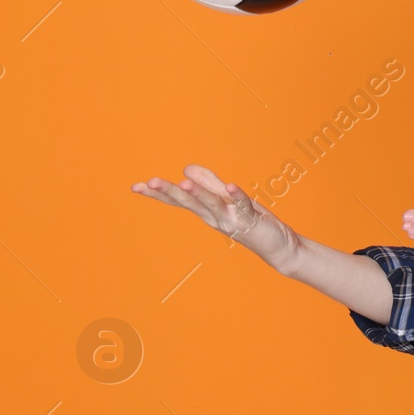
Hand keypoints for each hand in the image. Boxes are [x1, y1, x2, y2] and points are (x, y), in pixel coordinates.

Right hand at [131, 165, 300, 273]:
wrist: (278, 247)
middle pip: (188, 202)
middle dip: (169, 192)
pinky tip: (229, 186)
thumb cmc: (251, 221)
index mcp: (206, 211)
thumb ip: (208, 183)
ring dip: (198, 194)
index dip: (158, 194)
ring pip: (211, 204)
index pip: (178, 200)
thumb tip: (186, 168)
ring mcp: (232, 219)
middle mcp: (215, 217)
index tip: (135, 187)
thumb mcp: (226, 199)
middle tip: (148, 183)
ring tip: (182, 184)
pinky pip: (242, 205)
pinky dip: (236, 195)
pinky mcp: (251, 219)